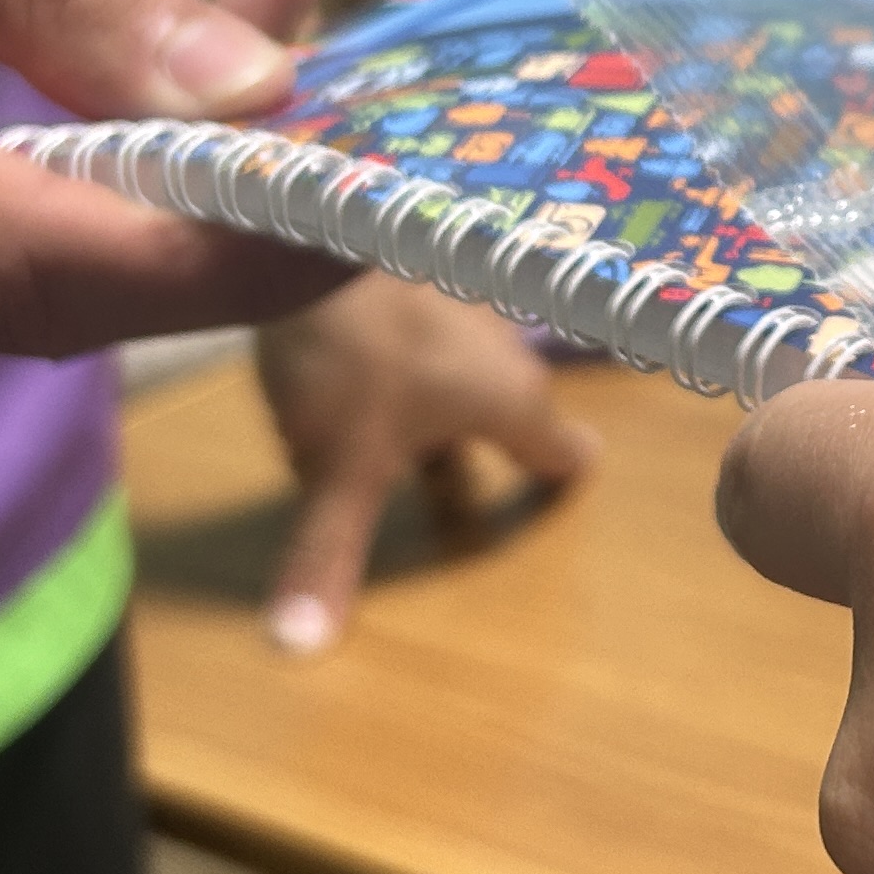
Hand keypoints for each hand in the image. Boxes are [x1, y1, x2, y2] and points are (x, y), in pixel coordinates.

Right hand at [0, 0, 363, 403]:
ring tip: (257, 5)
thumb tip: (255, 87)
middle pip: (55, 297)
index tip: (376, 187)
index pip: (33, 268)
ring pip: (38, 298)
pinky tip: (141, 86)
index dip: (227, 253)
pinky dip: (90, 196)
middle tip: (341, 34)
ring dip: (173, 182)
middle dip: (233, 192)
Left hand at [248, 276, 601, 653]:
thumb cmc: (354, 355)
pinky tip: (351, 365)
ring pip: (458, 366)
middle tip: (476, 480)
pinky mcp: (410, 265)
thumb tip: (302, 650)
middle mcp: (499, 350)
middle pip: (507, 411)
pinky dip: (398, 356)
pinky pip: (416, 328)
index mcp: (508, 401)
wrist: (311, 223)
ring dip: (438, 402)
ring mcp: (458, 299)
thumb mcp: (338, 468)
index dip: (561, 477)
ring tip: (401, 433)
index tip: (571, 485)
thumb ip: (327, 553)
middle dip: (487, 449)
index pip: (559, 452)